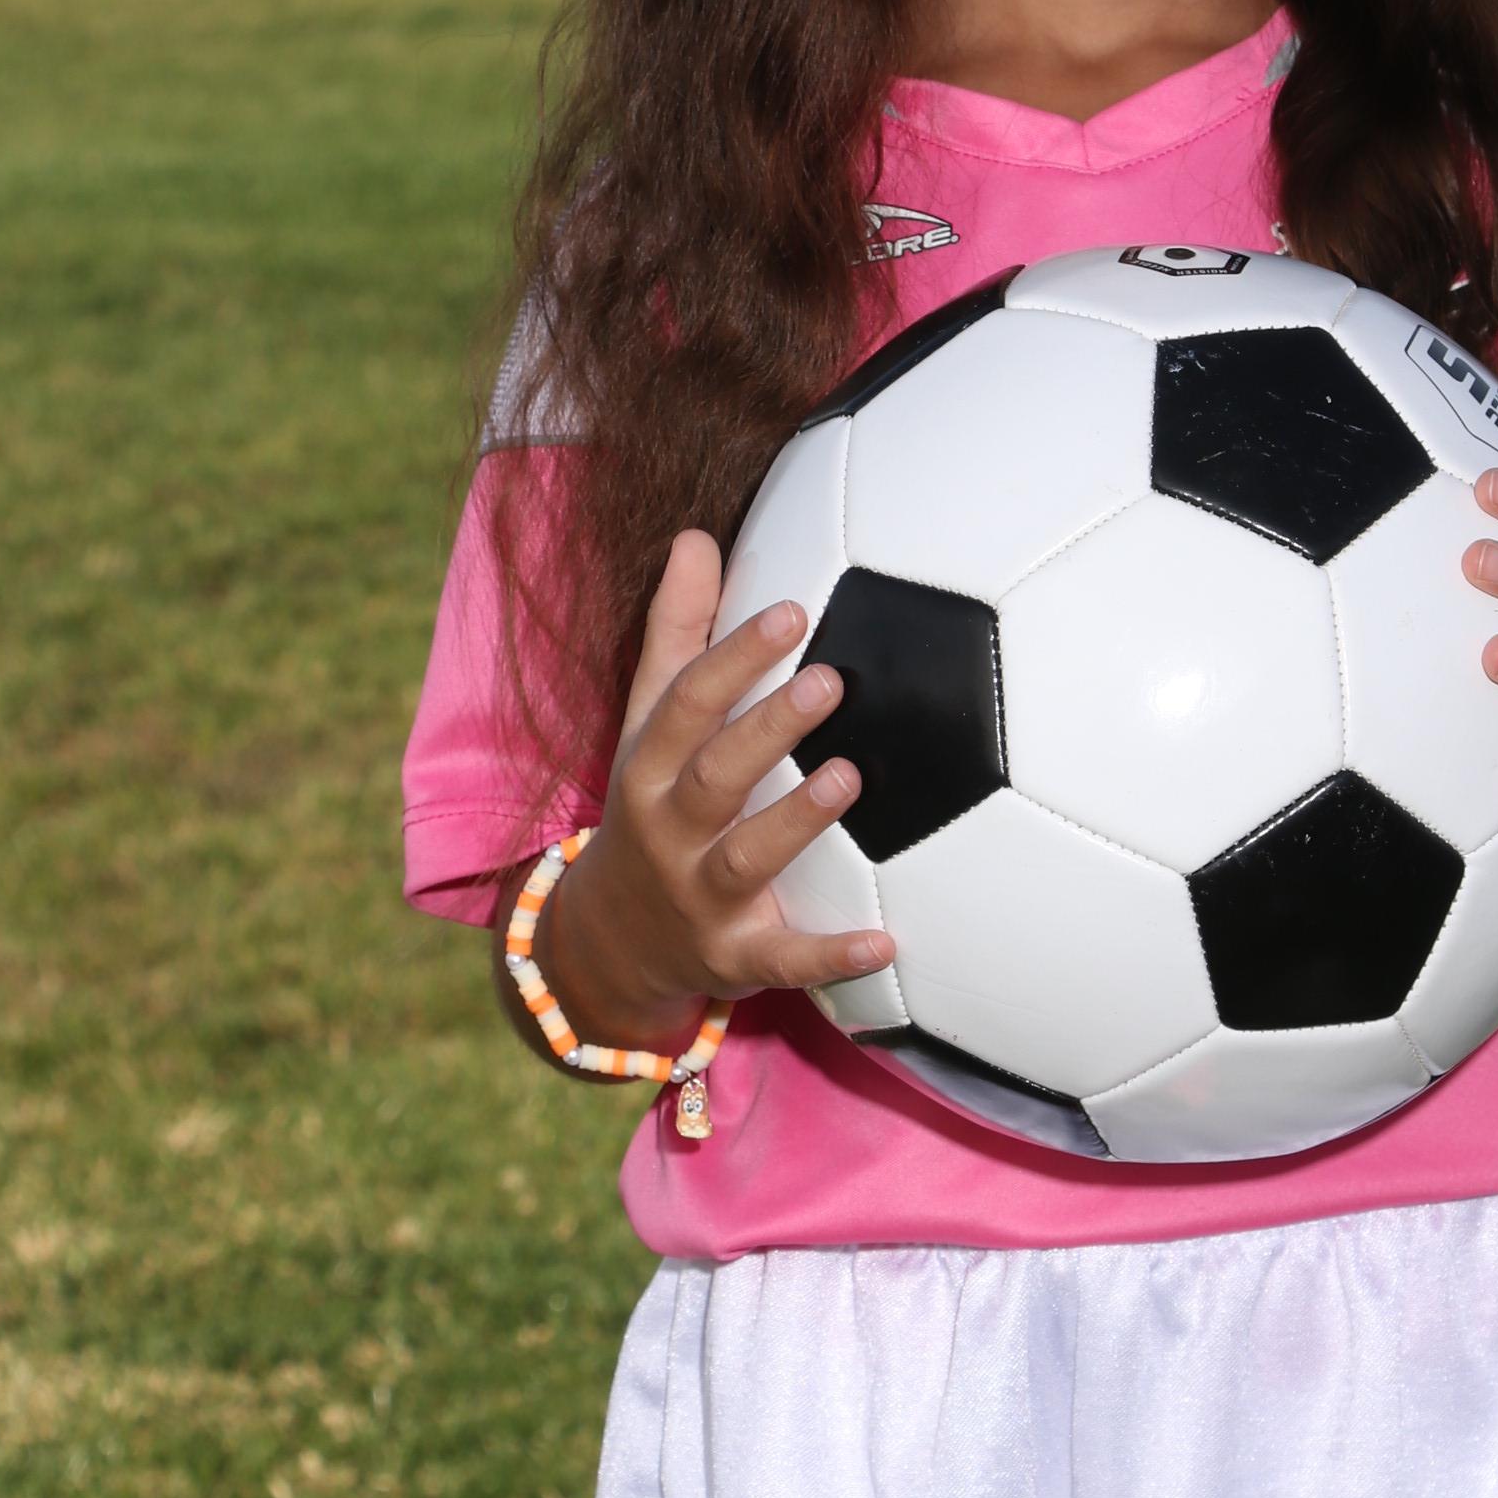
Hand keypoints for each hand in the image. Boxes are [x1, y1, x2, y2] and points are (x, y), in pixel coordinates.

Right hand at [541, 532, 895, 1050]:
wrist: (611, 939)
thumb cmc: (653, 803)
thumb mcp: (648, 722)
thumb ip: (677, 632)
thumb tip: (695, 537)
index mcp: (650, 766)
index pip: (686, 703)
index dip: (735, 656)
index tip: (793, 611)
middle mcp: (668, 831)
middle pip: (713, 776)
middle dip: (767, 729)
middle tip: (832, 680)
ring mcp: (699, 898)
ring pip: (746, 859)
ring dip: (796, 821)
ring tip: (852, 775)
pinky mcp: (733, 958)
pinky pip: (784, 961)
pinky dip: (831, 957)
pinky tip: (886, 943)